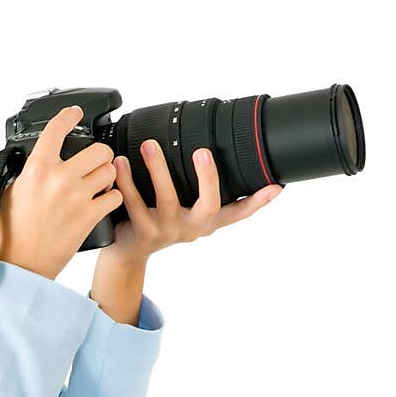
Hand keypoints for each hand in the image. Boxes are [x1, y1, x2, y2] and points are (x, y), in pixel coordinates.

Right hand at [0, 106, 121, 279]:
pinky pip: (114, 196)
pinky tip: (103, 200)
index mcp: (37, 169)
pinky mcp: (90, 216)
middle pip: (97, 150)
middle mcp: (60, 179)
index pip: (57, 130)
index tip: (75, 114)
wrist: (23, 266)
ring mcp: (78, 198)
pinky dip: (112, 197)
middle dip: (98, 153)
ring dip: (106, 174)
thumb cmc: (6, 235)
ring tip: (98, 181)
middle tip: (94, 160)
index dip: (69, 116)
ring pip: (109, 171)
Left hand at [110, 140, 284, 266]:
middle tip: (204, 151)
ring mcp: (167, 231)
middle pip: (208, 206)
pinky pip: (134, 204)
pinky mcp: (142, 233)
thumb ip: (198, 188)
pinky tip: (120, 163)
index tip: (275, 186)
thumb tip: (210, 145)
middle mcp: (191, 228)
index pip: (238, 213)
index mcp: (206, 221)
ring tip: (149, 144)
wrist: (128, 252)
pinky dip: (126, 181)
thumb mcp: (185, 208)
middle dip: (209, 179)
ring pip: (166, 200)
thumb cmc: (159, 219)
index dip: (258, 202)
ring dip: (158, 170)